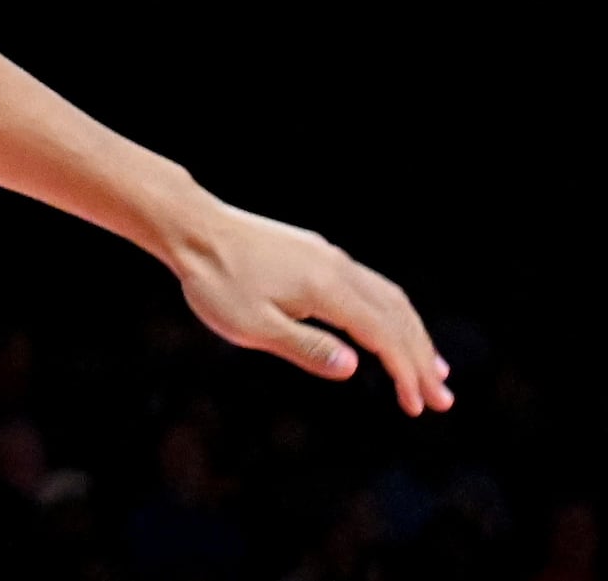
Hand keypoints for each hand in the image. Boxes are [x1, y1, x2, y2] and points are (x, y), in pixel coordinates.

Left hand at [164, 196, 450, 412]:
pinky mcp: (318, 253)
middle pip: (397, 316)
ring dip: (414, 335)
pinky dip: (392, 314)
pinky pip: (371, 286)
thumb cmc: (215, 281)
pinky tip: (390, 329)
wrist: (191, 227)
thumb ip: (305, 347)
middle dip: (422, 359)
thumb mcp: (252, 325)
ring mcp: (330, 257)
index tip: (419, 407)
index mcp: (327, 288)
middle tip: (442, 400)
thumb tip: (354, 367)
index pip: (384, 335)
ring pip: (389, 298)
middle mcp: (338, 267)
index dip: (405, 372)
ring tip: (433, 370)